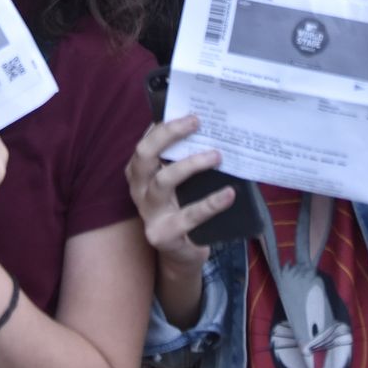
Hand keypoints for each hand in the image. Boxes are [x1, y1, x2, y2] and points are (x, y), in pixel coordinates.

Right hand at [125, 116, 229, 275]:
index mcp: (139, 174)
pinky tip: (228, 194)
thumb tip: (209, 130)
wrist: (182, 255)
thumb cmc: (183, 209)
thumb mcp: (179, 184)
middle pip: (145, 155)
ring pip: (163, 181)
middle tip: (196, 122)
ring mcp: (149, 214)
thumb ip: (183, 161)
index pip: (145, 143)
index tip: (187, 112)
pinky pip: (189, 215)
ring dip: (190, 164)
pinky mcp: (164, 234)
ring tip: (216, 155)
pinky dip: (210, 203)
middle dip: (168, 134)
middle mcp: (139, 190)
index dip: (162, 126)